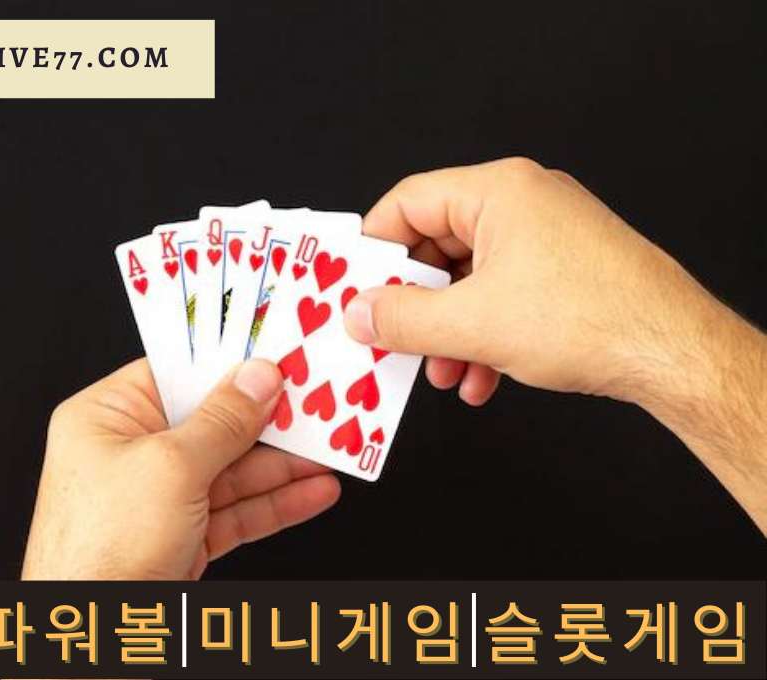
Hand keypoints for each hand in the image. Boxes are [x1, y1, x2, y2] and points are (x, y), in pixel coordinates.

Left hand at [21, 358, 340, 579]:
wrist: (93, 637)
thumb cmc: (97, 551)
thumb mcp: (170, 468)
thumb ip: (222, 422)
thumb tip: (256, 380)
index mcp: (105, 419)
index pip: (175, 375)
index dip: (226, 366)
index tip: (273, 356)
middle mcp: (128, 454)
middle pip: (211, 423)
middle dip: (267, 420)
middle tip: (314, 403)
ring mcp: (156, 499)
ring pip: (231, 470)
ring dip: (283, 465)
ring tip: (330, 449)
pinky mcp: (180, 537)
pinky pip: (236, 511)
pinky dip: (276, 503)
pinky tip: (313, 491)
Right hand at [344, 157, 766, 533]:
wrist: (674, 353)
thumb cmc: (591, 318)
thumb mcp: (473, 324)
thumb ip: (403, 319)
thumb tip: (360, 314)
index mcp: (498, 192)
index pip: (408, 202)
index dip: (374, 248)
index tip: (352, 287)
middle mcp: (523, 204)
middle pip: (437, 246)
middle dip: (414, 305)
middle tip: (389, 338)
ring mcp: (547, 238)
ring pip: (470, 280)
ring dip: (448, 332)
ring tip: (442, 373)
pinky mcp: (564, 273)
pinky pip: (503, 297)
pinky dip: (483, 338)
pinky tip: (481, 379)